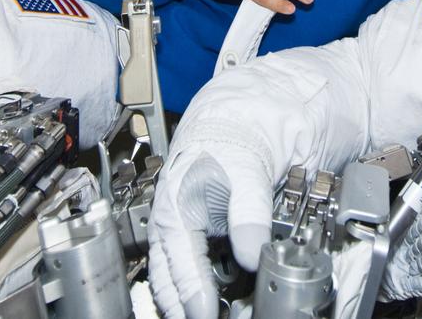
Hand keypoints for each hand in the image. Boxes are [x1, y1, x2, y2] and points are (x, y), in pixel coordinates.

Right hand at [148, 150, 274, 318]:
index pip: (181, 271)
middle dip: (183, 308)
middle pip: (167, 283)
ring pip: (173, 279)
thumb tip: (253, 255)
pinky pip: (186, 269)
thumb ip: (250, 215)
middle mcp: (168, 226)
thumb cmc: (231, 140)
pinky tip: (213, 299)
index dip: (194, 300)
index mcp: (174, 212)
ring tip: (207, 315)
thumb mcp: (247, 174)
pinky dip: (195, 287)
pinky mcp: (190, 235)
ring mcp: (176, 232)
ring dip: (187, 300)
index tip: (206, 318)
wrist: (233, 122)